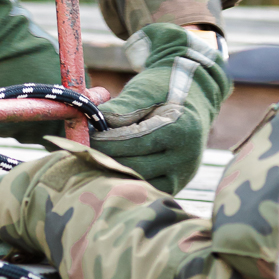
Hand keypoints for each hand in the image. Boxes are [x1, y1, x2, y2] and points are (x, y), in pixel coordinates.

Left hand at [94, 24, 230, 194]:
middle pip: (136, 166)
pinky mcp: (176, 185)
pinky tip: (111, 169)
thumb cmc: (164, 89)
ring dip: (114, 173)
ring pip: (139, 183)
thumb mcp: (146, 89)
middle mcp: (186, 157)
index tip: (87, 137)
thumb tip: (96, 120)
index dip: (107, 141)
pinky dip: (127, 181)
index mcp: (181, 129)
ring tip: (95, 160)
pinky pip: (146, 189)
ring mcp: (183, 174)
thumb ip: (123, 106)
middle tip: (85, 150)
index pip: (135, 142)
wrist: (192, 96)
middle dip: (107, 158)